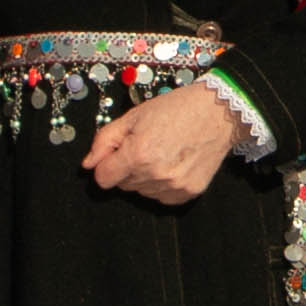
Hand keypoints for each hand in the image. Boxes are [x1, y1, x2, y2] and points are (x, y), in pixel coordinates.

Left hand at [85, 81, 243, 206]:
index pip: (103, 179)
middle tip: (147, 145)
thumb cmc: (177, 109)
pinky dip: (163, 184)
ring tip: (163, 152)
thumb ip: (105, 140)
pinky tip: (174, 163)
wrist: (217, 113)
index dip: (107, 165)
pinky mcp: (188, 193)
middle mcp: (155, 174)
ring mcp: (173, 186)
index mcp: (138, 153)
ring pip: (142, 191)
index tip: (118, 154)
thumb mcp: (134, 116)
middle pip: (122, 185)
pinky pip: (162, 196)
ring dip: (146, 176)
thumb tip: (88, 164)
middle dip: (128, 167)